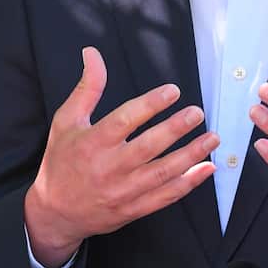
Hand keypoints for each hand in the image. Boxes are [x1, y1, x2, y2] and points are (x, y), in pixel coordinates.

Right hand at [25, 47, 218, 266]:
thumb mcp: (66, 121)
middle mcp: (108, 168)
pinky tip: (207, 168)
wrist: (55, 213)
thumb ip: (87, 88)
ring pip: (162, 173)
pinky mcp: (133, 209)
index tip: (173, 91)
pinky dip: (189, 183)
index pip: (125, 120)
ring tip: (212, 138)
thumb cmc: (61, 162)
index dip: (150, 105)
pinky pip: (165, 197)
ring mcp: (122, 192)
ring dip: (191, 156)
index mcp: (92, 143)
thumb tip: (92, 53)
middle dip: (175, 129)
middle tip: (197, 113)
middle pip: (148, 147)